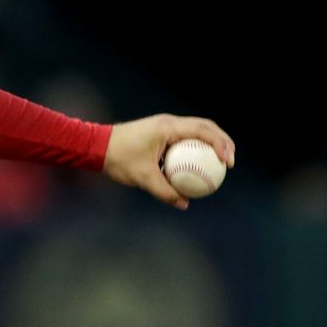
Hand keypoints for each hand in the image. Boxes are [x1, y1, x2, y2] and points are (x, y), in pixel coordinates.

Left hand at [102, 114, 234, 210]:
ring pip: (196, 132)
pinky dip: (194, 150)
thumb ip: (164, 191)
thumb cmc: (118, 158)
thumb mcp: (142, 178)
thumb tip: (184, 204)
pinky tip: (198, 168)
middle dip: (222, 142)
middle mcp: (169, 122)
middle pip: (205, 127)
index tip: (227, 161)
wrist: (96, 146)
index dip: (220, 144)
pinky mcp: (160, 133)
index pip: (203, 131)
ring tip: (221, 164)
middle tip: (230, 162)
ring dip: (210, 144)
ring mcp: (165, 126)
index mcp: (167, 127)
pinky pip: (184, 140)